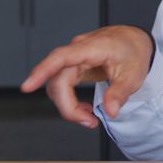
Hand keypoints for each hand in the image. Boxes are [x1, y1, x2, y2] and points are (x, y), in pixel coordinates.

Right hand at [20, 25, 153, 128]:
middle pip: (58, 80)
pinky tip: (85, 109)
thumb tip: (110, 111)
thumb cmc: (134, 51)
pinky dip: (70, 100)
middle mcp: (79, 50)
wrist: (135, 40)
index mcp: (93, 47)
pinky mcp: (74, 65)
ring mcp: (75, 57)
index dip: (42, 71)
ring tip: (89, 117)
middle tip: (89, 122)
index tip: (27, 86)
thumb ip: (120, 93)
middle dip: (68, 106)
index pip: (61, 58)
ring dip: (68, 105)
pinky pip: (63, 84)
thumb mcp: (134, 74)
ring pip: (57, 84)